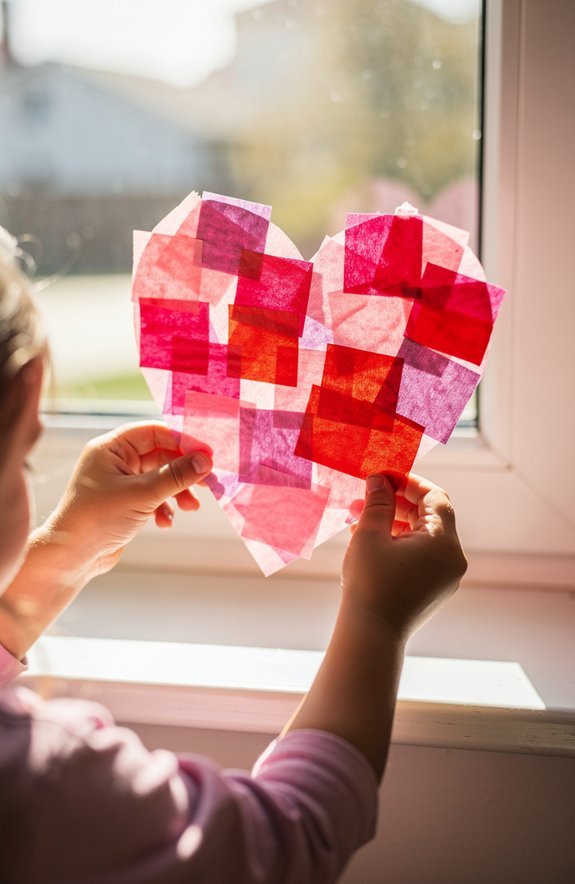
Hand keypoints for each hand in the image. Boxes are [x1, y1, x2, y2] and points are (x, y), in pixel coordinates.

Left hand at [44, 422, 211, 576]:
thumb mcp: (142, 494)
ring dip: (177, 492)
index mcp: (111, 448)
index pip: (154, 432)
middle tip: (209, 484)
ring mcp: (120, 482)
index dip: (183, 441)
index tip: (207, 455)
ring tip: (191, 508)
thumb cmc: (97, 519)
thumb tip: (205, 461)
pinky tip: (165, 523)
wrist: (73, 557)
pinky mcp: (125, 502)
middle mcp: (115, 460)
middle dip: (185, 472)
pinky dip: (164, 507)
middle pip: (161, 455)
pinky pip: (153, 496)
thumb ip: (175, 476)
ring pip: (160, 478)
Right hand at [341, 473, 466, 641]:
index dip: (408, 482)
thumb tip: (379, 479)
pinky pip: (420, 555)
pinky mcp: (433, 589)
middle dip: (395, 503)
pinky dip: (398, 543)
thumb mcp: (370, 534)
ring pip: (422, 536)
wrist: (371, 635)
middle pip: (429, 516)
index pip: (435, 497)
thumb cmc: (370, 583)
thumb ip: (378, 501)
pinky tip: (369, 541)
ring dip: (393, 523)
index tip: (382, 477)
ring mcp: (445, 577)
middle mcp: (452, 559)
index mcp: (444, 542)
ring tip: (358, 520)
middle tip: (365, 497)